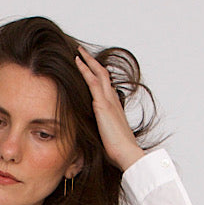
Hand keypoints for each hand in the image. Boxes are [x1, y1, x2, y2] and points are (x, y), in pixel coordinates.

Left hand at [74, 43, 145, 172]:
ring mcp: (108, 100)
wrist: (126, 153)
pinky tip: (77, 61)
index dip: (99, 76)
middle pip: (103, 75)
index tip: (92, 69)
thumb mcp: (109, 138)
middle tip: (84, 53)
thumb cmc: (118, 151)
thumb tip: (97, 136)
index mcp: (115, 107)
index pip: (106, 87)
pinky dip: (84, 69)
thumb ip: (103, 132)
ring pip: (98, 73)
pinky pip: (92, 81)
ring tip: (79, 52)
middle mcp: (113, 100)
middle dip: (93, 63)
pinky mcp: (102, 104)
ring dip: (88, 61)